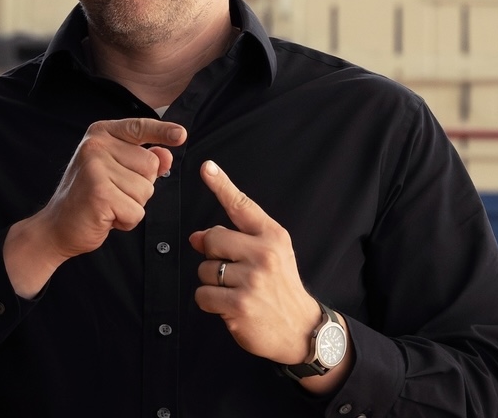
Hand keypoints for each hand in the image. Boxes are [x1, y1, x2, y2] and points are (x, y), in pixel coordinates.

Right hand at [5, 119, 184, 296]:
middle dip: (140, 187)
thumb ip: (141, 161)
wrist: (56, 227)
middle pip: (151, 165)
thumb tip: (166, 155)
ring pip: (146, 190)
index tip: (181, 135)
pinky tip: (106, 217)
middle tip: (113, 193)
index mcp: (100, 134)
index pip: (139, 127)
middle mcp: (96, 146)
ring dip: (132, 206)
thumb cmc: (87, 198)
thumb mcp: (116, 172)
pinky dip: (126, 221)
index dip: (163, 131)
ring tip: (108, 204)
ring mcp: (95, 168)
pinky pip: (136, 211)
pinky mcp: (99, 193)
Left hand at [189, 160, 321, 365]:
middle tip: (233, 271)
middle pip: (212, 239)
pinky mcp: (239, 304)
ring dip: (213, 282)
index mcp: (273, 236)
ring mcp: (252, 280)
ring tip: (237, 291)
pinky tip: (229, 306)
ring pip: (205, 269)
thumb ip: (235, 241)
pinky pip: (203, 294)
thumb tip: (196, 236)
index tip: (207, 167)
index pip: (241, 205)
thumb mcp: (270, 256)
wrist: (301, 330)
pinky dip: (210, 302)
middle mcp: (264, 253)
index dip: (221, 185)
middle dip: (213, 256)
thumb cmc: (280, 288)